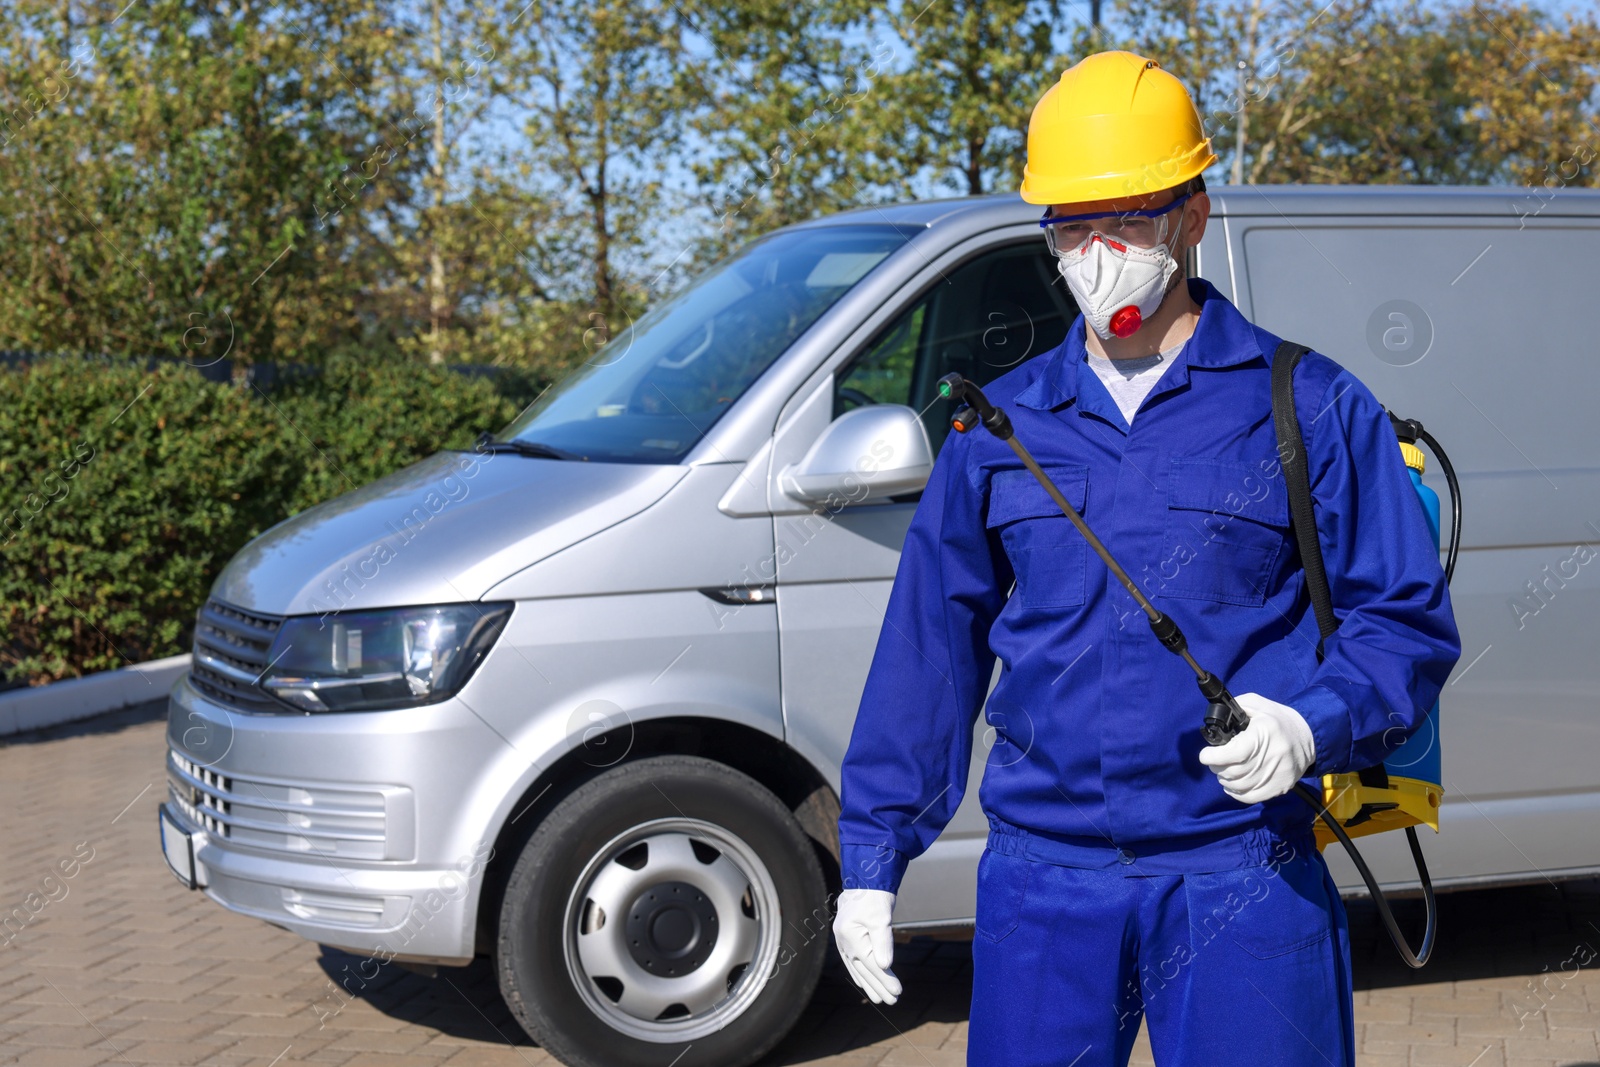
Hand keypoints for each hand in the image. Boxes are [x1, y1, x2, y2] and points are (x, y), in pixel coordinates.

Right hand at [832, 888, 901, 1004]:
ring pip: (857, 968)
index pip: (871, 964)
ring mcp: (843, 941)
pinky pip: (852, 962)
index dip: (885, 979)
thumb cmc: (874, 897)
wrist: (864, 881)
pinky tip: (863, 984)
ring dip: (869, 984)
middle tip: (893, 1001)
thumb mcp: (881, 917)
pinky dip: (859, 974)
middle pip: (863, 970)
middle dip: (879, 987)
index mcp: (851, 937)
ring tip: (879, 999)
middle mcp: (844, 942)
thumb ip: (883, 942)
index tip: (898, 992)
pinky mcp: (846, 939)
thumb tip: (885, 965)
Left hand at [1198, 692, 1316, 803]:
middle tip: (1214, 761)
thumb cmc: (1279, 720)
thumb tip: (1217, 717)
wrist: (1310, 736)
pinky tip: (1232, 784)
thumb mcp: (1258, 704)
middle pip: (1234, 771)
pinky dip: (1236, 793)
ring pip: (1240, 786)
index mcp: (1264, 733)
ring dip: (1225, 779)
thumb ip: (1235, 707)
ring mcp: (1277, 774)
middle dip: (1216, 767)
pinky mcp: (1281, 786)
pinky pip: (1252, 797)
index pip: (1234, 753)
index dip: (1214, 757)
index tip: (1205, 755)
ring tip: (1223, 771)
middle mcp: (1272, 756)